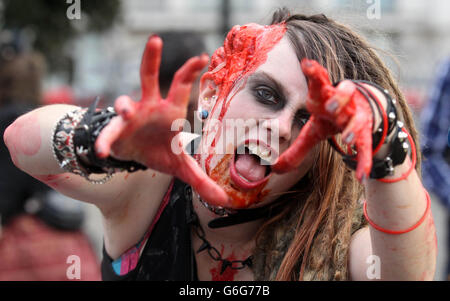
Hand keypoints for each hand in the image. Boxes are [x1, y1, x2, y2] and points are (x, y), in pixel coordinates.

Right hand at [95, 35, 228, 206]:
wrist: (135, 157)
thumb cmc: (161, 153)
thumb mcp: (182, 168)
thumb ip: (202, 182)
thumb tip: (225, 202)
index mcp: (170, 112)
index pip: (180, 86)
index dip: (189, 71)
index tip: (202, 56)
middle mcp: (149, 107)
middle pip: (148, 77)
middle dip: (151, 59)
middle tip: (155, 39)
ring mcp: (130, 117)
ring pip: (124, 103)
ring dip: (123, 106)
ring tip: (125, 111)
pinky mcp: (115, 131)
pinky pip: (109, 134)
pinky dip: (106, 141)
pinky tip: (103, 151)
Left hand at [272, 59, 373, 181]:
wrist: (362, 116)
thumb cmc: (331, 118)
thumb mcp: (313, 131)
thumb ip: (295, 149)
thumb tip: (274, 170)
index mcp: (326, 96)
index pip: (320, 81)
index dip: (314, 72)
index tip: (306, 63)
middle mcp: (344, 103)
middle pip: (346, 92)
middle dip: (339, 98)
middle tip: (330, 108)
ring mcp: (358, 116)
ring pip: (359, 117)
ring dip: (353, 127)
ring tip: (347, 139)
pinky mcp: (368, 132)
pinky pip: (367, 145)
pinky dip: (364, 160)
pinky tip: (362, 176)